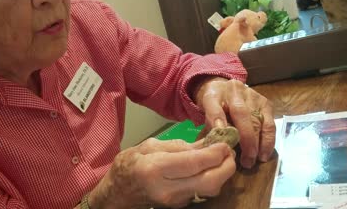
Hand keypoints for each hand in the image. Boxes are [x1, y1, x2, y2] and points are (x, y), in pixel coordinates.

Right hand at [88, 138, 235, 208]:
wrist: (117, 194)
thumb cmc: (129, 166)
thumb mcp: (148, 146)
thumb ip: (178, 145)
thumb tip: (206, 143)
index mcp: (156, 168)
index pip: (194, 163)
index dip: (215, 153)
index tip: (224, 143)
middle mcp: (167, 189)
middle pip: (210, 182)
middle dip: (226, 167)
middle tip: (229, 152)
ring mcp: (175, 201)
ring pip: (210, 190)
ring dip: (222, 174)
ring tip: (221, 158)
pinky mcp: (180, 206)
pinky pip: (202, 193)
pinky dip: (211, 179)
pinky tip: (209, 168)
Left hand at [195, 78, 275, 168]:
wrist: (224, 90)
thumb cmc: (214, 107)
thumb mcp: (205, 115)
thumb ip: (210, 125)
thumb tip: (219, 143)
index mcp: (214, 93)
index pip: (213, 106)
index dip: (216, 120)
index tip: (220, 136)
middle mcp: (234, 90)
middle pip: (241, 113)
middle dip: (244, 139)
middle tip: (245, 160)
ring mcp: (252, 95)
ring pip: (257, 119)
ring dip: (257, 142)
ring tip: (254, 159)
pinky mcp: (265, 103)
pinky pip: (269, 124)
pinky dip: (268, 140)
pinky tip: (264, 154)